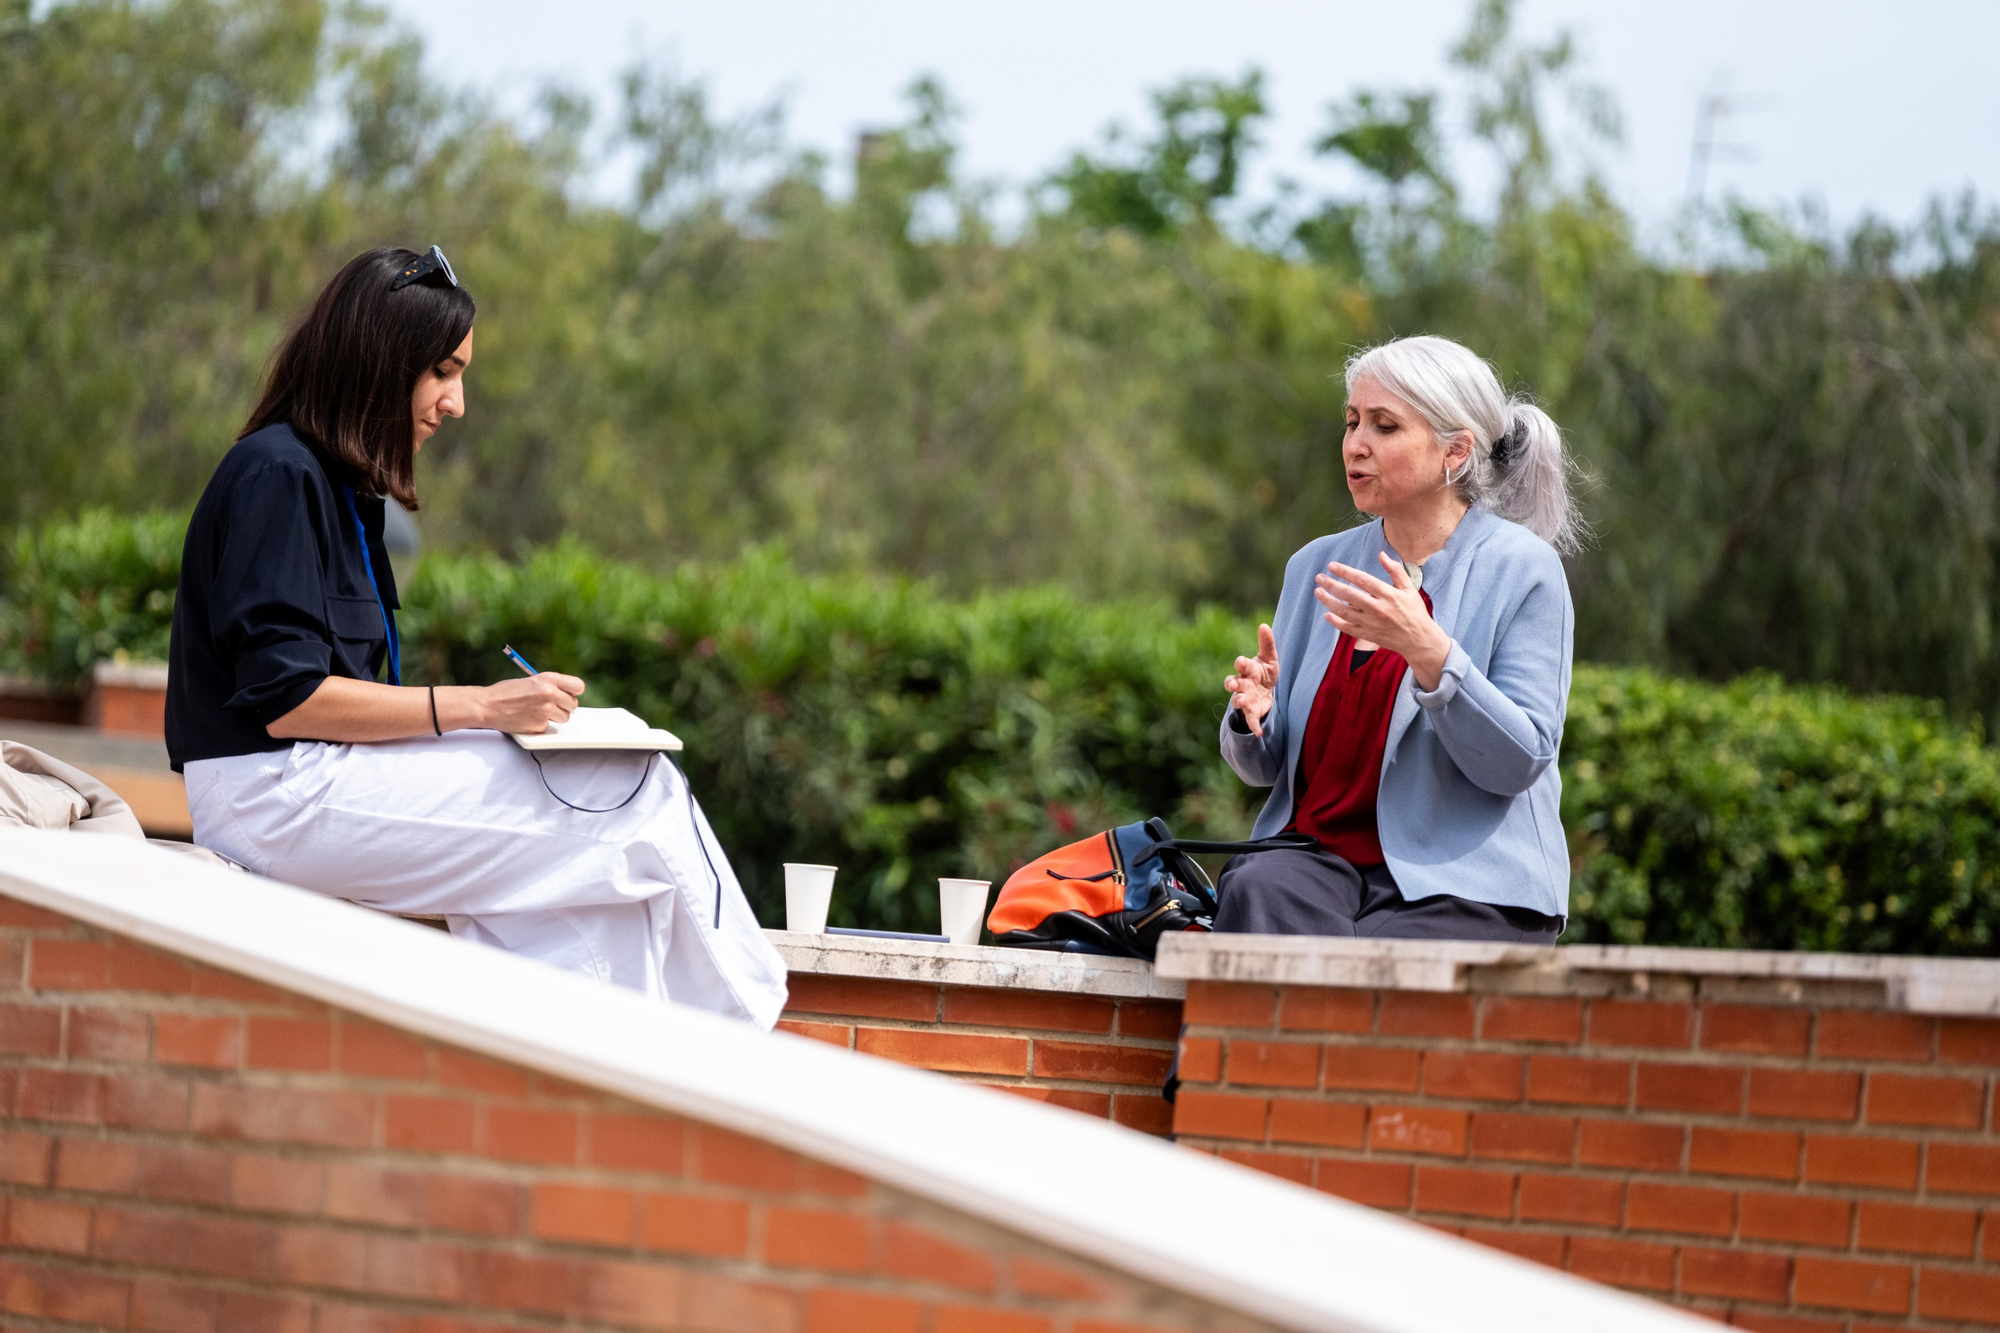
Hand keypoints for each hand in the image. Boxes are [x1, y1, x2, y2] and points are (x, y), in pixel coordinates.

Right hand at [477, 673, 585, 732]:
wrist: (487, 705)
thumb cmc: (506, 692)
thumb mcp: (532, 681)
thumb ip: (550, 686)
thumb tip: (566, 695)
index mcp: (549, 679)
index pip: (578, 686)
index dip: (572, 693)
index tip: (566, 695)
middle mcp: (550, 693)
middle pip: (573, 705)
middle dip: (564, 707)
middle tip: (550, 706)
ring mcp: (546, 710)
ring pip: (564, 718)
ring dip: (554, 717)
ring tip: (536, 711)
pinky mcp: (539, 724)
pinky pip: (548, 727)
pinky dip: (540, 725)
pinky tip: (527, 718)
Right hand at [1223, 623, 1279, 736]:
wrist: (1268, 690)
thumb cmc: (1265, 671)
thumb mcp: (1269, 658)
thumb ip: (1267, 643)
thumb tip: (1264, 625)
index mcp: (1247, 669)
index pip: (1240, 665)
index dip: (1240, 663)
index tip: (1241, 662)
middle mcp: (1242, 684)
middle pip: (1232, 683)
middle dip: (1231, 683)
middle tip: (1232, 684)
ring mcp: (1245, 698)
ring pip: (1237, 700)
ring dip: (1238, 701)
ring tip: (1242, 701)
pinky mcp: (1252, 711)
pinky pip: (1250, 719)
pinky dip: (1253, 726)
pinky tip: (1259, 733)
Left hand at [1315, 553, 1451, 689]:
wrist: (1418, 639)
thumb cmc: (1414, 611)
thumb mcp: (1409, 588)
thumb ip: (1395, 571)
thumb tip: (1382, 555)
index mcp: (1388, 594)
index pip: (1362, 580)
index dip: (1345, 572)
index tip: (1332, 566)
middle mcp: (1378, 609)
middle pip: (1349, 595)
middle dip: (1331, 585)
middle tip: (1319, 577)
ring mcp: (1371, 623)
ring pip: (1344, 611)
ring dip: (1329, 601)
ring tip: (1318, 592)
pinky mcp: (1368, 635)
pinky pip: (1347, 628)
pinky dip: (1335, 622)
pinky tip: (1327, 614)